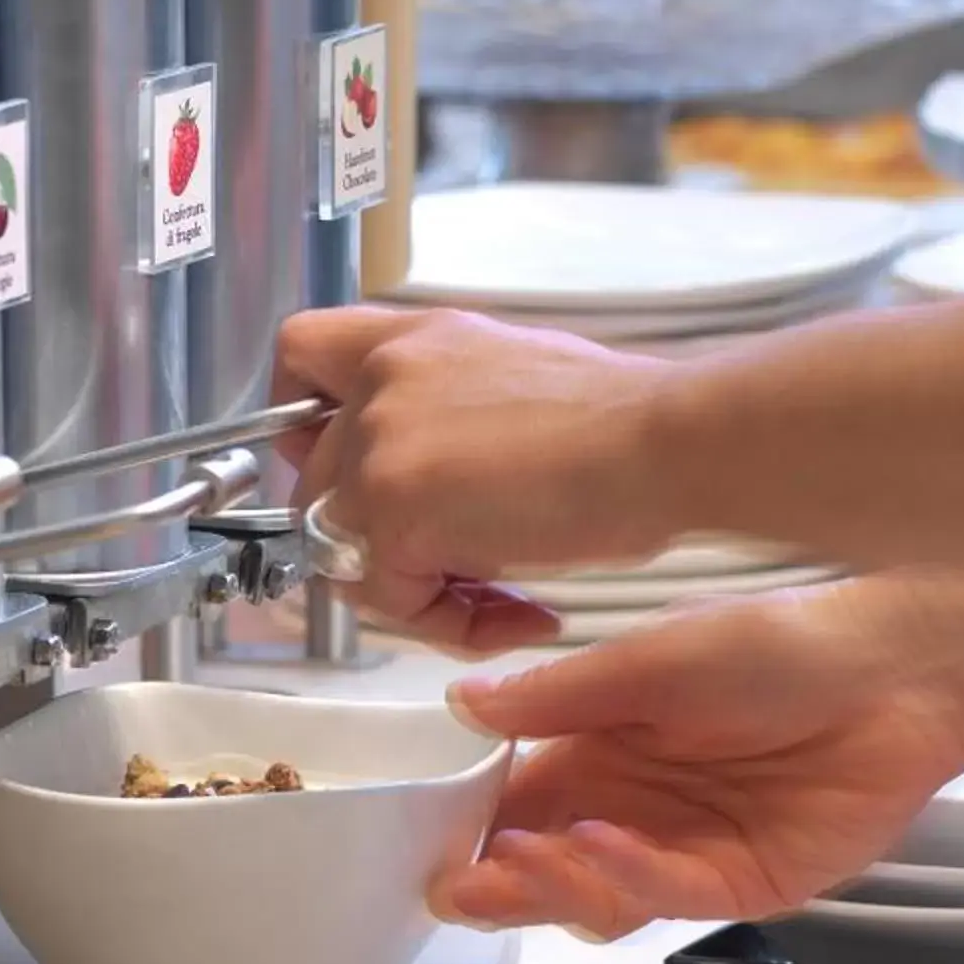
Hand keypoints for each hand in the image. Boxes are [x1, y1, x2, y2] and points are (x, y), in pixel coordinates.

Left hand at [274, 306, 686, 651]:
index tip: (343, 464)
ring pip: (343, 550)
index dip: (304, 419)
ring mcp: (376, 442)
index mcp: (412, 340)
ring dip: (417, 591)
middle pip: (317, 483)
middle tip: (462, 573)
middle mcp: (380, 379)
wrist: (661, 443)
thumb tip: (434, 482)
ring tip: (504, 601)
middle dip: (378, 542)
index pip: (301, 353)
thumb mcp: (513, 384)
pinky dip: (450, 623)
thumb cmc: (622, 423)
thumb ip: (447, 415)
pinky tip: (523, 612)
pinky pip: (388, 597)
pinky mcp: (389, 510)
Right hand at [427, 579, 963, 934]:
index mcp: (602, 747)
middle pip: (547, 861)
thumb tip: (467, 702)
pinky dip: (628, 875)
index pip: (517, 799)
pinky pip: (670, 894)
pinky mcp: (743, 882)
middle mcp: (636, 805)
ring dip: (553, 885)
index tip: (431, 839)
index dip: (472, 825)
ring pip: (599, 895)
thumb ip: (560, 693)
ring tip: (520, 861)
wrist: (892, 672)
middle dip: (498, 879)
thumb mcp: (649, 659)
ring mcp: (687, 849)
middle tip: (457, 886)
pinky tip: (600, 843)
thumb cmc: (780, 644)